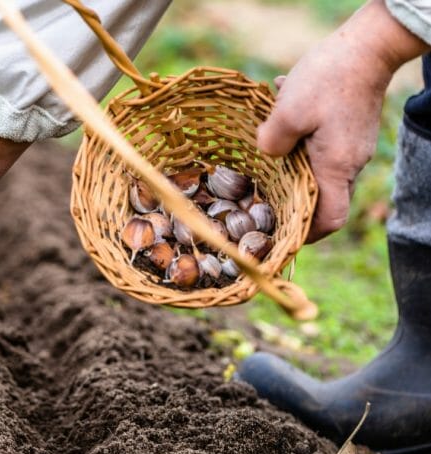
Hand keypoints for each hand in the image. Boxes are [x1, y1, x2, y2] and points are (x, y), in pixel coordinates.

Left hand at [256, 0, 427, 241]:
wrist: (366, 46)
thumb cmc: (328, 79)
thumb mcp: (287, 112)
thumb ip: (270, 142)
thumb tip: (265, 154)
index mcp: (335, 167)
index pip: (330, 219)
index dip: (307, 233)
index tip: (283, 233)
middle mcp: (350, 163)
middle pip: (321, 197)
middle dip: (291, 198)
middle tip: (261, 194)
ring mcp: (352, 146)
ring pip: (317, 167)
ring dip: (291, 159)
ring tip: (268, 139)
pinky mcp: (349, 129)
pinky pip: (321, 144)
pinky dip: (300, 136)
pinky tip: (282, 110)